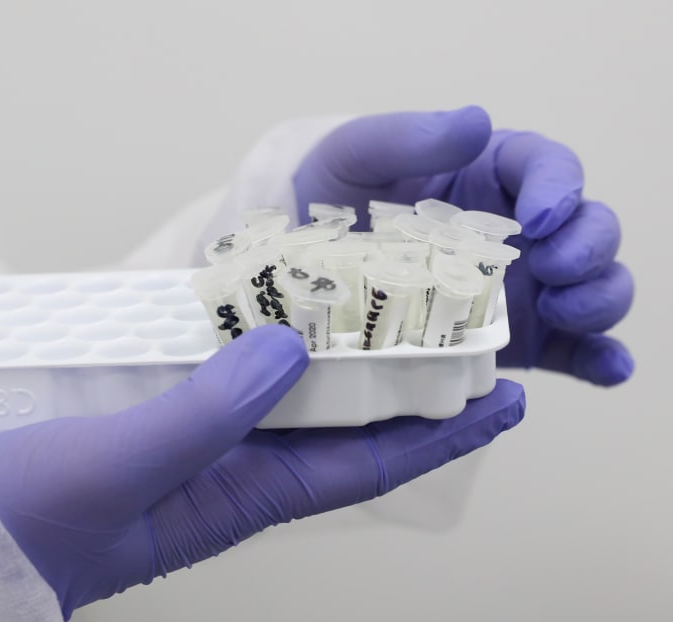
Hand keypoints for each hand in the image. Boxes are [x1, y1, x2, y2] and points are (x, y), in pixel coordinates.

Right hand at [0, 325, 523, 617]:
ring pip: (291, 390)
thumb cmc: (33, 520)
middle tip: (453, 325)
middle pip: (343, 420)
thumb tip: (287, 350)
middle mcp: (238, 465)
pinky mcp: (163, 410)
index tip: (503, 395)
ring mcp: (202, 436)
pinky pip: (232, 371)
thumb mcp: (121, 468)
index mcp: (246, 495)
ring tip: (384, 300)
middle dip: (404, 380)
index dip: (441, 432)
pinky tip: (275, 303)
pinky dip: (263, 338)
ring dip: (339, 352)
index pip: (369, 462)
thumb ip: (205, 414)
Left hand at [293, 107, 633, 385]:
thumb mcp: (358, 157)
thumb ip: (411, 138)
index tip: (538, 216)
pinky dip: (601, 360)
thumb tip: (475, 123)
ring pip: (595, 288)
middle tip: (550, 268)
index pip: (550, 169)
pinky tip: (608, 367)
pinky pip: (575, 351)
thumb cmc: (337, 196)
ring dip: (597, 301)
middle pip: (590, 230)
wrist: (307, 263)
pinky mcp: (521, 338)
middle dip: (587, 249)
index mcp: (493, 176)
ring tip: (563, 313)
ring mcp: (525, 287)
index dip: (559, 188)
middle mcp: (521, 232)